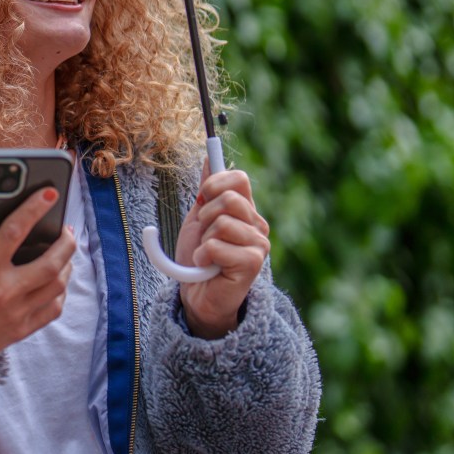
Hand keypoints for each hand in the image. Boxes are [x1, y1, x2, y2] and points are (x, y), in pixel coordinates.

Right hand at [0, 191, 76, 362]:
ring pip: (58, 285)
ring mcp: (17, 312)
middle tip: (67, 228)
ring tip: (64, 251)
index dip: (34, 208)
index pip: (14, 231)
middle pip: (51, 262)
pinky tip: (57, 280)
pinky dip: (61, 292)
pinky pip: (53, 309)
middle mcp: (4, 291)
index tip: (50, 192)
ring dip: (67, 264)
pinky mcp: (22, 329)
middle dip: (66, 241)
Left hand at [176, 168, 270, 338]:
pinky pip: (217, 245)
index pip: (238, 178)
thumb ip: (206, 191)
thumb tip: (210, 158)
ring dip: (204, 239)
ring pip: (222, 223)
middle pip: (229, 199)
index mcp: (245, 210)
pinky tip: (209, 267)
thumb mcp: (197, 219)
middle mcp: (257, 225)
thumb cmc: (197, 258)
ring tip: (207, 255)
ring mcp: (258, 244)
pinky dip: (203, 256)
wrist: (196, 295)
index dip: (215, 183)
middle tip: (205, 236)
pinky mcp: (253, 263)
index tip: (203, 197)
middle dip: (205, 216)